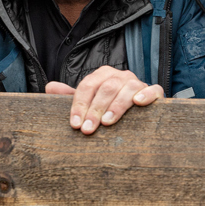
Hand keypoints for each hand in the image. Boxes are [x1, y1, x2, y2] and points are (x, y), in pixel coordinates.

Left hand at [45, 66, 162, 134]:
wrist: (138, 110)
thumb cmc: (109, 107)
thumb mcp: (90, 102)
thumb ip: (72, 96)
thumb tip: (49, 87)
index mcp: (103, 75)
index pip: (88, 85)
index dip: (79, 104)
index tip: (75, 124)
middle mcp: (121, 76)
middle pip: (106, 88)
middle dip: (95, 109)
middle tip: (88, 130)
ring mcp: (138, 83)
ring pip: (127, 88)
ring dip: (116, 105)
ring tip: (107, 122)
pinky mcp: (155, 92)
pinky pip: (153, 89)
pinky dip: (146, 94)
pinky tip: (138, 103)